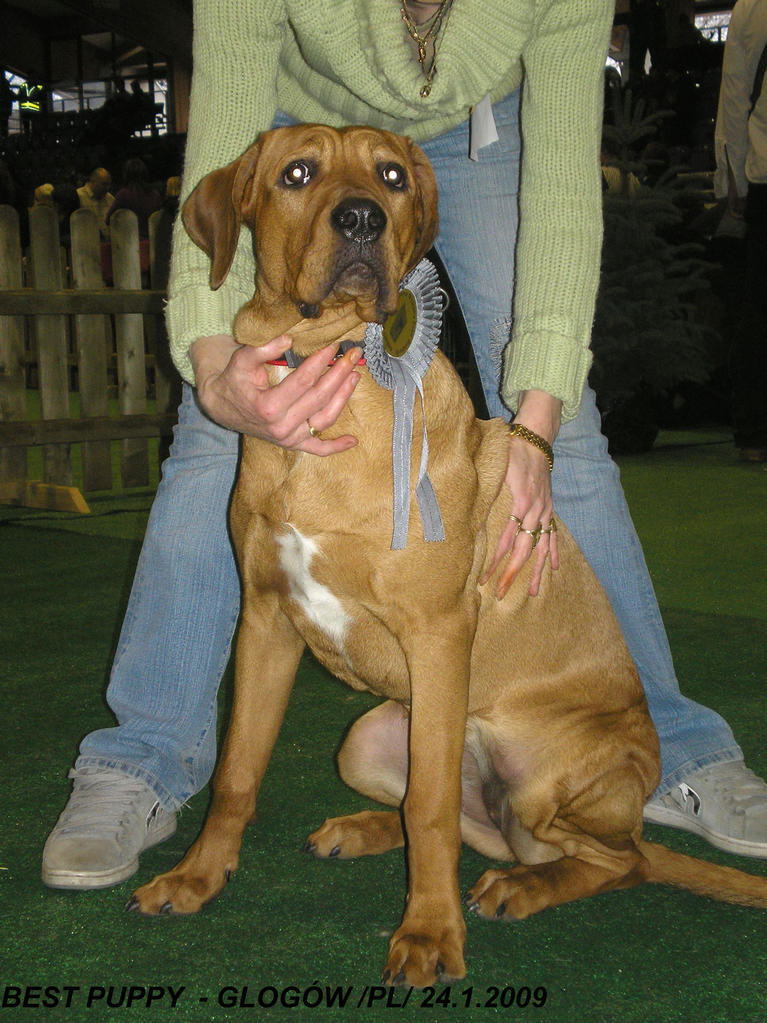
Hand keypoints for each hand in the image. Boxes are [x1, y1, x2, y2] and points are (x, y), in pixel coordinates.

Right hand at [191, 333, 361, 454]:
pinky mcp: (292, 445)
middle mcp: (282, 426)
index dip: (322, 361)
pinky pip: (318, 449)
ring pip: (325, 419)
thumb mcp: (242, 360)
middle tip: (353, 355)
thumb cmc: (233, 381)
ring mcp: (289, 438)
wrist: (221, 407)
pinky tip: (353, 440)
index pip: (305, 379)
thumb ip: (264, 348)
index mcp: (269, 406)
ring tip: (355, 376)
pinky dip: (336, 447)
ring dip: (343, 398)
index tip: (335, 345)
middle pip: (320, 397)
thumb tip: (289, 338)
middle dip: (339, 374)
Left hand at [481, 390, 560, 598]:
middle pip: (524, 550)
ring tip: (535, 593)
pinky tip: (555, 568)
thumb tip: (467, 514)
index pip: (505, 540)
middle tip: (502, 594)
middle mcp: (535, 511)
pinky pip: (554, 534)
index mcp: (520, 503)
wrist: (536, 439)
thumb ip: (486, 493)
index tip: (483, 579)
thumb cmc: (512, 452)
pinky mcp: (549, 509)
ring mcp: (545, 512)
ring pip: (542, 548)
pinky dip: (554, 552)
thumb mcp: (496, 470)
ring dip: (538, 571)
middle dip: (513, 574)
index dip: (494, 562)